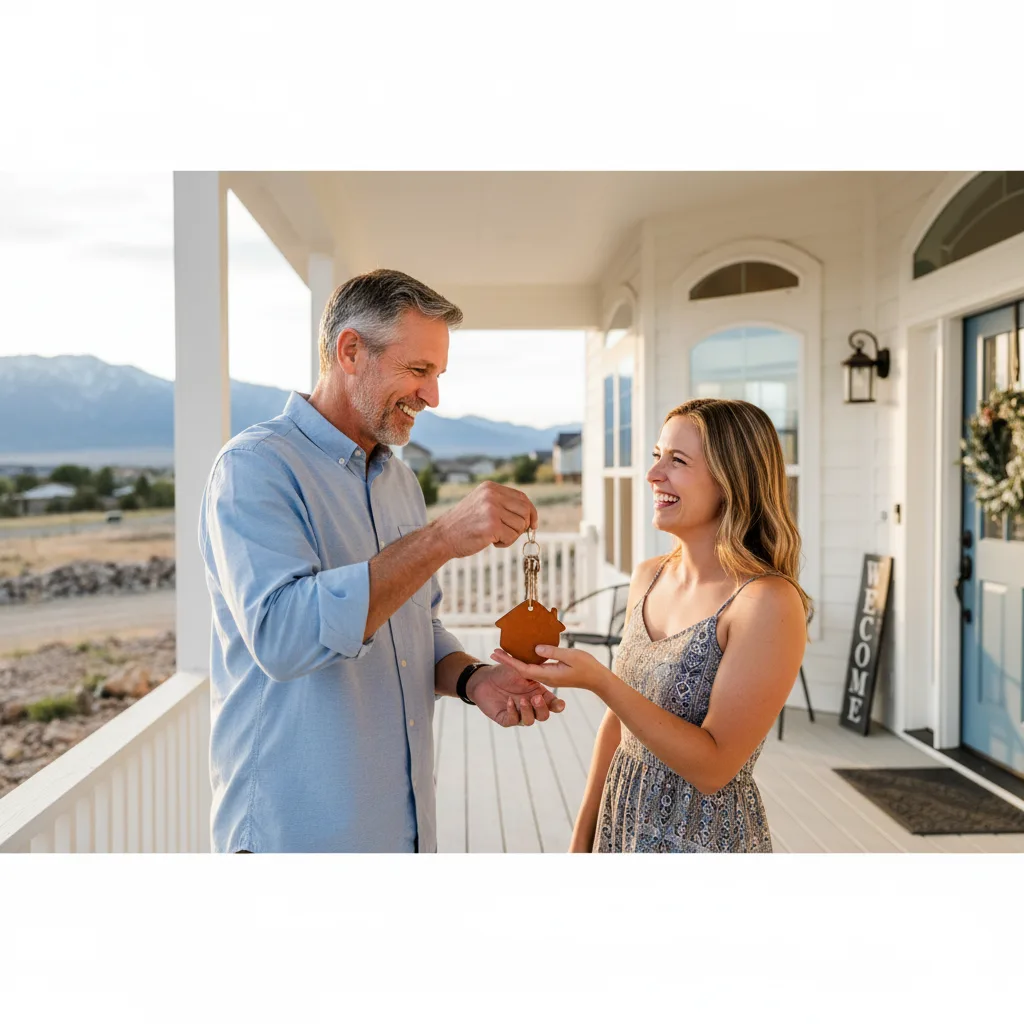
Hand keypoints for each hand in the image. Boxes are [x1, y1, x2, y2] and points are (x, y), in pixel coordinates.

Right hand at [435, 481, 538, 557]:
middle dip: (522, 526)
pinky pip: (511, 537)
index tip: (533, 524)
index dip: (531, 512)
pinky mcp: (492, 526)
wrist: (442, 537)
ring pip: (520, 525)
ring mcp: (492, 509)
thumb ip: (502, 505)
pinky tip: (490, 542)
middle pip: (525, 511)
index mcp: (490, 488)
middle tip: (508, 534)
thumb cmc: (463, 525)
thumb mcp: (482, 505)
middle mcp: (492, 495)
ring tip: (494, 537)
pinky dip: (504, 543)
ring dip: (511, 536)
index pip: (522, 497)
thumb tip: (530, 516)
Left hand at [467, 663, 565, 726]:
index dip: (557, 706)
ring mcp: (519, 714)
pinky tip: (508, 701)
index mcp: (538, 694)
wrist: (484, 678)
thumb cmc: (504, 673)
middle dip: (542, 709)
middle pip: (543, 715)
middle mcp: (530, 706)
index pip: (552, 704)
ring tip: (522, 700)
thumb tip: (548, 661)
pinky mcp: (505, 719)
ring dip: (528, 711)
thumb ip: (534, 670)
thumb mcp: (521, 669)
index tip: (560, 705)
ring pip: (529, 721)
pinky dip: (513, 712)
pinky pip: (513, 720)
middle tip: (536, 699)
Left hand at [490, 645, 605, 691]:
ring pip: (526, 670)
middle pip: (521, 670)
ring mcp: (548, 677)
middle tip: (493, 652)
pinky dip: (525, 661)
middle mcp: (545, 678)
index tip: (496, 653)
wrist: (597, 680)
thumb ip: (552, 652)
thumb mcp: (570, 656)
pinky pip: (534, 669)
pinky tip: (521, 655)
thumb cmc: (587, 667)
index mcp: (547, 675)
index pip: (522, 669)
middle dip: (507, 661)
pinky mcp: (552, 674)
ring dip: (514, 662)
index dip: (508, 661)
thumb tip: (535, 649)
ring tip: (503, 652)